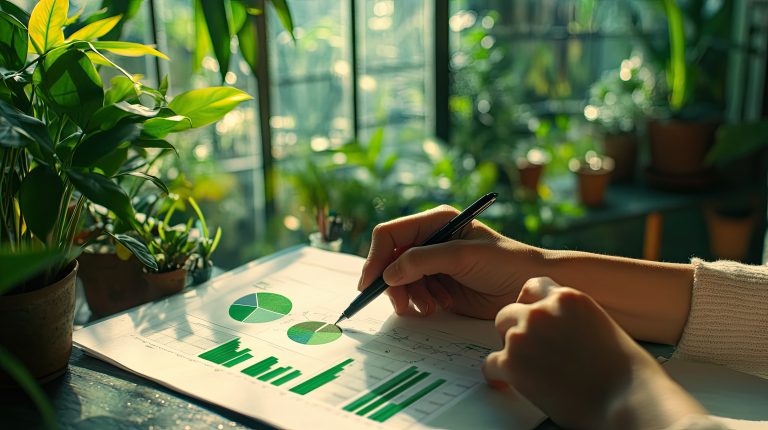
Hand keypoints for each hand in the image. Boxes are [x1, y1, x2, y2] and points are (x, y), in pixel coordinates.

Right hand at [358, 205, 543, 318]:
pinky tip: (442, 305)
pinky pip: (413, 295)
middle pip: (390, 260)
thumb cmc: (505, 262)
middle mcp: (429, 241)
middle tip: (404, 304)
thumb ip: (424, 260)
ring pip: (400, 281)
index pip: (390, 235)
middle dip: (394, 283)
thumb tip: (389, 274)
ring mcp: (433, 265)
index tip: (371, 282)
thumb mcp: (463, 256)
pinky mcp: (438, 286)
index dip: (377, 257)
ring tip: (433, 306)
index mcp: (434, 222)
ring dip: (411, 296)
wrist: (529, 286)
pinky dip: (421, 303)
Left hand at [482, 277, 705, 429]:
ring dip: (509, 350)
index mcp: (568, 298)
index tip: (530, 317)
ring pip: (501, 335)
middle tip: (526, 350)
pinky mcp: (512, 362)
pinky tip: (505, 382)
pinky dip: (497, 375)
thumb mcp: (599, 326)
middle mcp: (543, 311)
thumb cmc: (624, 372)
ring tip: (524, 368)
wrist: (628, 399)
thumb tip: (554, 331)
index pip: (534, 286)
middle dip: (515, 329)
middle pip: (510, 311)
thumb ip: (570, 320)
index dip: (529, 304)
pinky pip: (490, 364)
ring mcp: (524, 334)